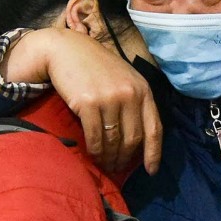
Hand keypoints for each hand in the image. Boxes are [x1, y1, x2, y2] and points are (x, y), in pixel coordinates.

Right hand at [10, 28, 162, 174]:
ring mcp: (109, 98)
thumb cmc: (95, 66)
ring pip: (114, 140)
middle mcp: (129, 94)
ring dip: (109, 157)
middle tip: (117, 169)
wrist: (66, 49)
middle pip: (133, 139)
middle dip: (126, 159)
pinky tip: (92, 155)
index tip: (151, 171)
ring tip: (105, 165)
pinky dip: (95, 150)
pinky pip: (95, 137)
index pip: (154, 128)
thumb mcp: (124, 79)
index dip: (154, 153)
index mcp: (143, 90)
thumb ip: (134, 102)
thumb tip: (137, 140)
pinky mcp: (88, 103)